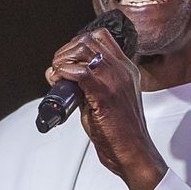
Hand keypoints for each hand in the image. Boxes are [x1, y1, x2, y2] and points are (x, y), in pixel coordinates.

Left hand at [45, 27, 167, 189]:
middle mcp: (122, 70)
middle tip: (57, 69)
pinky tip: (59, 85)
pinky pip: (78, 71)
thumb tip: (65, 78)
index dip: (77, 43)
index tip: (67, 60)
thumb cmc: (121, 132)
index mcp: (126, 69)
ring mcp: (114, 79)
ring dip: (62, 60)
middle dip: (65, 51)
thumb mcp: (108, 99)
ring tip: (56, 77)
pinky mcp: (104, 94)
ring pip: (82, 49)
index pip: (101, 37)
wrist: (134, 153)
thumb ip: (91, 84)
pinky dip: (62, 74)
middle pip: (88, 39)